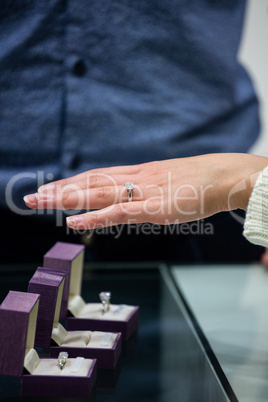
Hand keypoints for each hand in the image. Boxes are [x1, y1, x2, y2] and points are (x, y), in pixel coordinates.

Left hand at [23, 153, 267, 229]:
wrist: (226, 176)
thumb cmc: (202, 179)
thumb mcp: (170, 181)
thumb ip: (150, 189)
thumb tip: (137, 197)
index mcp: (139, 173)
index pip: (97, 176)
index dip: (72, 182)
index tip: (52, 187)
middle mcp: (136, 178)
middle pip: (90, 182)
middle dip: (58, 189)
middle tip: (32, 197)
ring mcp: (144, 192)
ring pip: (97, 193)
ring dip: (66, 198)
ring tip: (39, 202)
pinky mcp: (155, 208)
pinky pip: (119, 212)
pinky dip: (95, 217)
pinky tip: (74, 221)